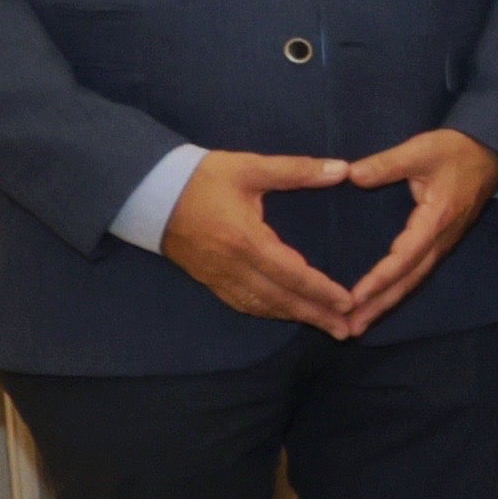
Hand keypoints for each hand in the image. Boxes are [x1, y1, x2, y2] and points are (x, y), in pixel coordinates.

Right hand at [156, 149, 359, 331]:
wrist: (148, 192)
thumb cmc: (202, 177)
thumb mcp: (251, 167)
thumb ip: (298, 170)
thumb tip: (343, 169)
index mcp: (246, 240)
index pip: (291, 274)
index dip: (321, 291)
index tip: (349, 303)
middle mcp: (232, 265)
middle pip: (279, 298)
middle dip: (315, 315)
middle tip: (346, 331)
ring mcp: (217, 276)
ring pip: (261, 305)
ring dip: (294, 317)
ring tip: (325, 327)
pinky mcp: (207, 279)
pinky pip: (241, 303)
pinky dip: (267, 311)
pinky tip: (285, 314)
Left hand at [327, 129, 497, 336]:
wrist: (491, 153)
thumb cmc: (456, 151)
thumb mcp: (422, 150)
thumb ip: (387, 163)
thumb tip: (352, 175)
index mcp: (436, 220)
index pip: (405, 257)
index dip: (380, 278)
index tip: (355, 297)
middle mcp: (440, 240)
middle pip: (409, 280)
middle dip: (379, 305)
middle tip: (351, 329)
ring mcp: (443, 244)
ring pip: (413, 281)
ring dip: (386, 304)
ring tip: (360, 324)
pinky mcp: (440, 243)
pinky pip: (417, 273)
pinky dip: (397, 291)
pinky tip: (380, 301)